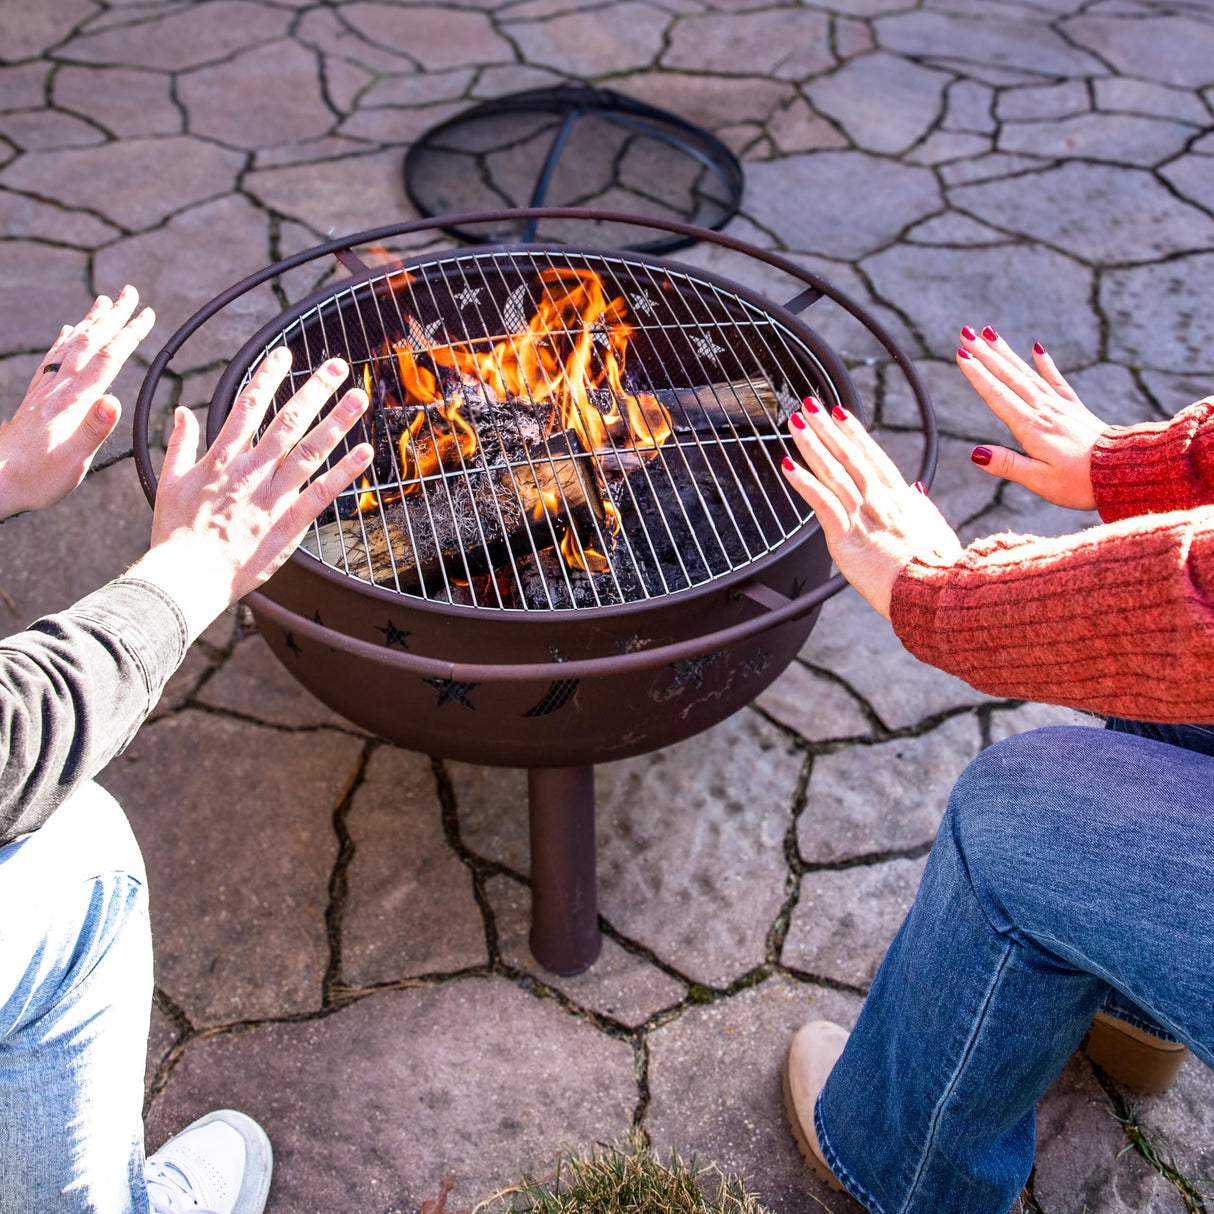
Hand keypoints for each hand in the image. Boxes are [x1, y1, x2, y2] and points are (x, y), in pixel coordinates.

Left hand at [0, 286, 154, 519]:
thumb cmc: (38, 476)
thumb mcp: (73, 460)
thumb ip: (94, 430)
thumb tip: (114, 402)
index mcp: (74, 401)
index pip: (108, 359)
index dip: (130, 334)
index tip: (148, 314)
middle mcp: (58, 387)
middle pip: (90, 341)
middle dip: (113, 316)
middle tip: (130, 292)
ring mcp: (45, 389)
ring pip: (71, 344)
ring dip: (90, 321)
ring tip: (103, 301)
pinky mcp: (36, 396)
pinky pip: (53, 358)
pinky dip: (64, 339)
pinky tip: (69, 330)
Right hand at [129, 347, 372, 641]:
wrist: (185, 576)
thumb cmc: (175, 533)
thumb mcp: (167, 480)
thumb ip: (179, 443)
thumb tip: (181, 411)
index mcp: (222, 457)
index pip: (248, 404)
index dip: (268, 376)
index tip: (285, 353)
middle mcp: (250, 470)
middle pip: (287, 420)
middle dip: (314, 389)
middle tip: (338, 365)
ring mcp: (271, 495)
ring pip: (308, 450)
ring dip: (336, 422)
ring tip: (359, 398)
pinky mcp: (287, 523)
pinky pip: (321, 493)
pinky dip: (344, 472)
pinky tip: (364, 452)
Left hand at [781, 399, 961, 619]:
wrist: (932, 593)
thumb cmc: (938, 569)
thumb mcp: (936, 531)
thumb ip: (920, 508)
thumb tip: (915, 490)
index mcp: (901, 499)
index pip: (874, 456)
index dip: (854, 432)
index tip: (839, 412)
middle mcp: (880, 501)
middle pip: (849, 457)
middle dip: (827, 429)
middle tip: (809, 405)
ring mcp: (863, 516)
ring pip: (833, 473)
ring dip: (812, 445)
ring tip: (795, 423)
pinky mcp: (846, 537)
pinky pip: (822, 503)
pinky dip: (804, 482)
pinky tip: (788, 466)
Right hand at [958, 325, 1107, 509]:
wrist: (1124, 472)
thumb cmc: (1080, 482)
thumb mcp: (1039, 480)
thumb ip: (1007, 465)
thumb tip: (975, 453)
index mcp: (1031, 427)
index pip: (998, 396)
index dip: (978, 375)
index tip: (961, 354)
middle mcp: (1044, 410)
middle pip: (1009, 377)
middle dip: (985, 354)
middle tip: (966, 332)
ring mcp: (1060, 407)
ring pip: (1028, 373)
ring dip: (1006, 353)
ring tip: (989, 333)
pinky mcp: (1074, 409)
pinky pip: (1057, 381)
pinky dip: (1045, 364)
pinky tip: (1037, 348)